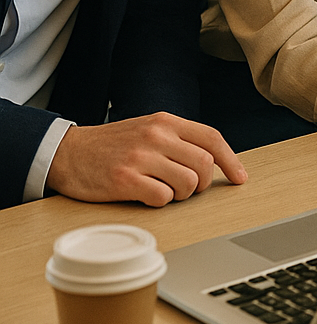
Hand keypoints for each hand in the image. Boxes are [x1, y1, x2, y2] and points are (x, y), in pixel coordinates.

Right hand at [46, 112, 247, 206]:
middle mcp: (157, 136)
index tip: (240, 177)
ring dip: (181, 194)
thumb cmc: (114, 144)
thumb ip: (178, 139)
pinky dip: (160, 202)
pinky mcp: (125, 180)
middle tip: (186, 188)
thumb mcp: (149, 128)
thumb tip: (213, 160)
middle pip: (204, 164)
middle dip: (202, 183)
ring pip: (187, 183)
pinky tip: (146, 195)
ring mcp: (141, 157)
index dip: (231, 160)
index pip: (211, 138)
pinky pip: (162, 198)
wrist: (69, 152)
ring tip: (163, 189)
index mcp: (166, 121)